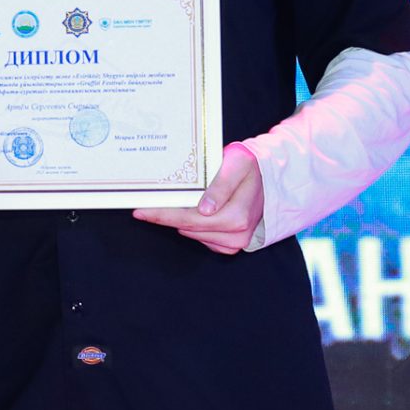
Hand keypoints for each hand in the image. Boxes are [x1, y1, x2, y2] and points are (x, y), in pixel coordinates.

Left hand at [134, 143, 262, 254]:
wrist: (268, 177)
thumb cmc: (250, 167)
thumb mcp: (237, 165)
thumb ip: (222, 186)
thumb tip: (205, 209)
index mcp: (237, 216)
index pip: (190, 219)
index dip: (164, 215)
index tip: (141, 211)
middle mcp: (237, 234)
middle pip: (189, 229)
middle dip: (165, 218)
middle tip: (142, 209)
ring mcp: (236, 241)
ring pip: (194, 235)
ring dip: (178, 222)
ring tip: (163, 208)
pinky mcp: (232, 244)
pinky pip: (204, 240)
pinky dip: (193, 229)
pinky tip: (188, 215)